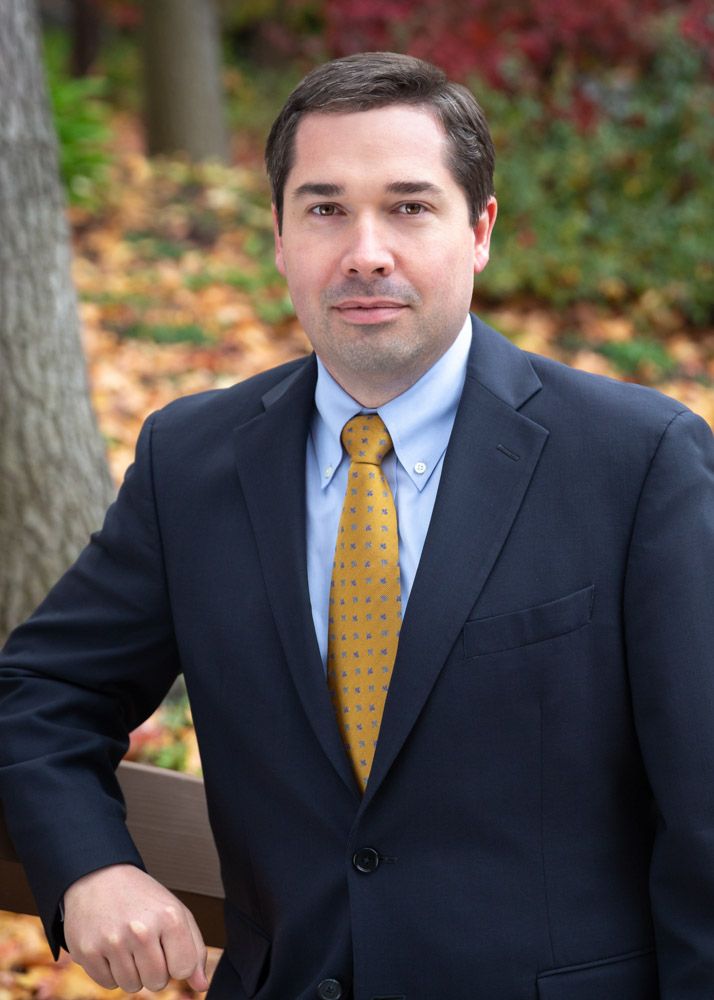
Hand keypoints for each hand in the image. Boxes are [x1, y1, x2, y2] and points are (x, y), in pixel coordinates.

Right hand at [63, 864, 208, 992]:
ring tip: (127, 943)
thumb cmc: (142, 898)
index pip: (183, 969)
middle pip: (157, 982)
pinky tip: (109, 947)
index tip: (168, 947)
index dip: (176, 963)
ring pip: (131, 986)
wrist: (99, 877)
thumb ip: (194, 949)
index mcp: (169, 917)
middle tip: (145, 944)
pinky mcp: (88, 951)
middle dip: (154, 969)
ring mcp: (113, 941)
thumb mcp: (176, 912)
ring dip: (131, 971)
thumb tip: (201, 985)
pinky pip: (107, 984)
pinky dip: (110, 971)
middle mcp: (142, 930)